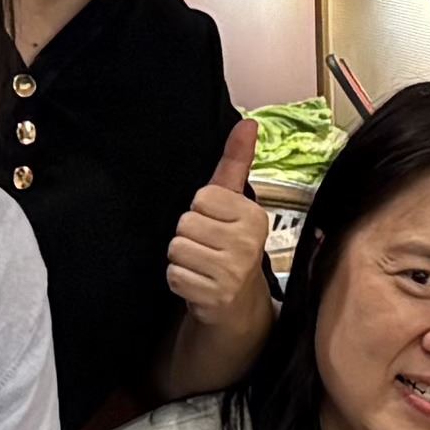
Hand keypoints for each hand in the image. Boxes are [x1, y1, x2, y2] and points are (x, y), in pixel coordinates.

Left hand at [165, 120, 273, 331]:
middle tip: (208, 249)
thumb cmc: (230, 246)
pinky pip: (174, 275)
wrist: (238, 306)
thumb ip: (236, 162)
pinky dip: (180, 281)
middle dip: (189, 237)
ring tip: (202, 266)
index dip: (200, 211)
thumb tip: (247, 123)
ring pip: (177, 249)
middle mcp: (248, 244)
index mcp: (254, 217)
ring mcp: (233, 273)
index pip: (201, 198)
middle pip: (185, 223)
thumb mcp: (235, 203)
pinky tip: (198, 283)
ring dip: (182, 260)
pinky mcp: (215, 296)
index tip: (215, 226)